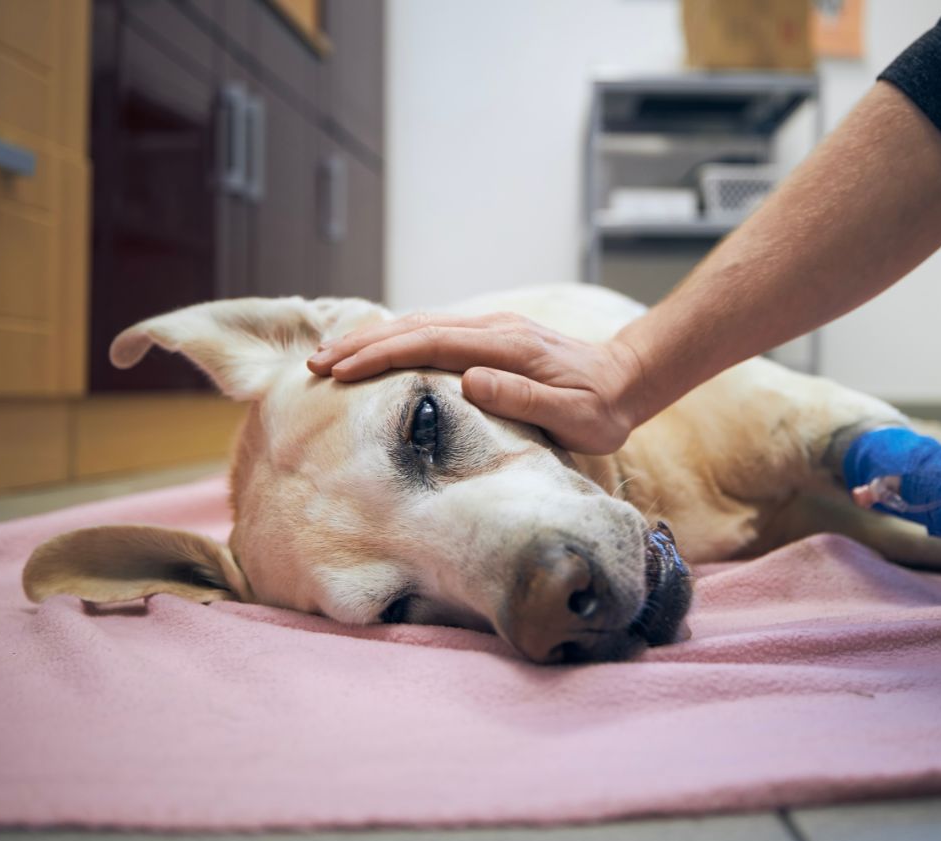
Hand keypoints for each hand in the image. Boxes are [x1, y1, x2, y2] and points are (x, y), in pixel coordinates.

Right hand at [306, 312, 646, 454]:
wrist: (627, 379)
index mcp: (507, 346)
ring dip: (372, 339)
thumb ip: (523, 397)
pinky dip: (395, 337)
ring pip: (419, 325)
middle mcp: (494, 328)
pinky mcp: (489, 336)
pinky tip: (372, 349)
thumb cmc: (601, 409)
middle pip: (415, 327)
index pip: (431, 344)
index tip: (342, 371)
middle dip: (361, 344)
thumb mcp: (574, 416)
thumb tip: (469, 379)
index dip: (382, 355)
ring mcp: (491, 328)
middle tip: (314, 362)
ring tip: (329, 356)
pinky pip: (432, 330)